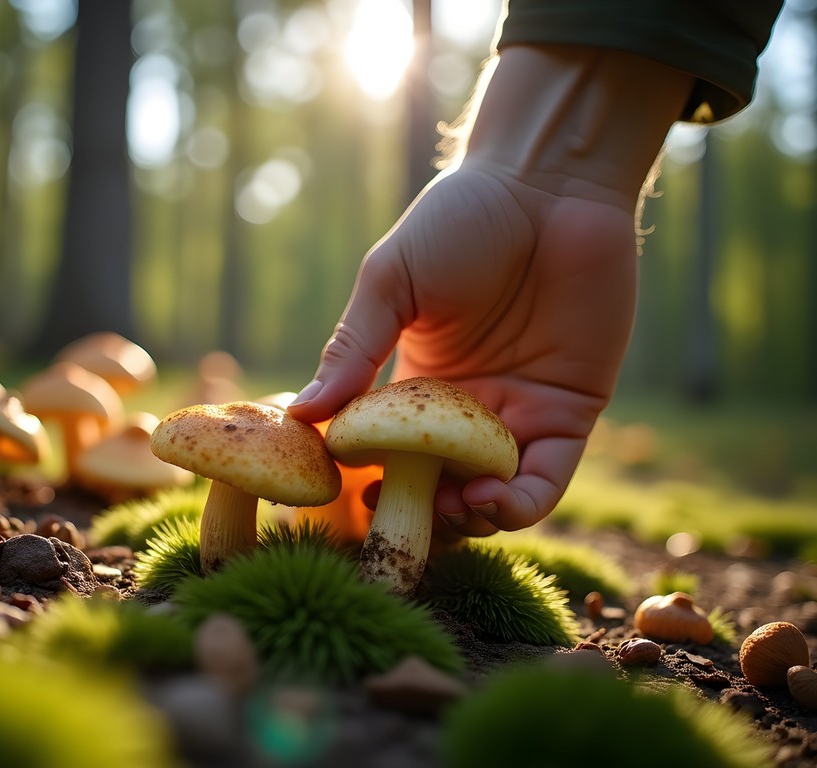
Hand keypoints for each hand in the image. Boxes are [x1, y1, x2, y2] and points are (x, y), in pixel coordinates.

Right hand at [288, 159, 638, 534]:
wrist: (548, 185)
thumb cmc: (460, 221)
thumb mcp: (391, 284)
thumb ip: (354, 348)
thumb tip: (302, 415)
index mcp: (418, 384)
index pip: (387, 452)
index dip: (367, 481)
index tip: (347, 494)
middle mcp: (468, 408)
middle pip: (438, 486)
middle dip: (417, 511)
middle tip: (397, 512)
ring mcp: (519, 413)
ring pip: (491, 497)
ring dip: (465, 518)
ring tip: (443, 505)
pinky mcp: (569, 414)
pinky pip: (545, 480)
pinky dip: (517, 504)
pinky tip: (486, 497)